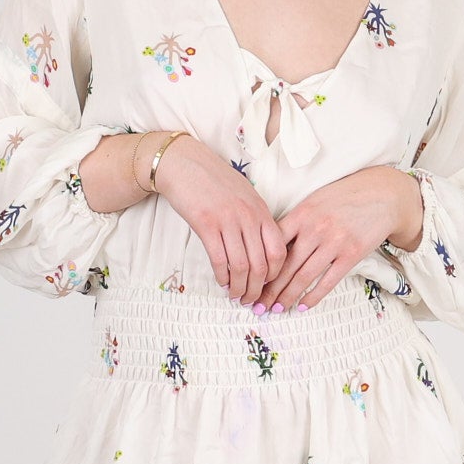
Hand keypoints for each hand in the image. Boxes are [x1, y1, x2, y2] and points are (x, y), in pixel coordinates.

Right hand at [152, 135, 288, 306]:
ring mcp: (228, 220)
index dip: (274, 275)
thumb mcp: (245, 196)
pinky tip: (221, 282)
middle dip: (257, 289)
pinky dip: (222, 277)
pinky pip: (219, 260)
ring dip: (239, 288)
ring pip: (241, 266)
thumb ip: (256, 220)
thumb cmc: (214, 181)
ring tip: (235, 296)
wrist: (184, 163)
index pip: (278, 251)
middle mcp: (248, 216)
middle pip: (261, 264)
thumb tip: (261, 250)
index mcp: (261, 210)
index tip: (266, 285)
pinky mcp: (206, 224)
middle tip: (251, 301)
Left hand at [257, 166, 419, 312]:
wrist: (382, 194)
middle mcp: (315, 228)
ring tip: (276, 309)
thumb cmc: (344, 197)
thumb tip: (272, 247)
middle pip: (285, 266)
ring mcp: (334, 242)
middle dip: (268, 289)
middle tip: (257, 305)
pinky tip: (302, 305)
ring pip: (303, 276)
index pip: (273, 244)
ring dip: (287, 296)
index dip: (260, 266)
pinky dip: (313, 296)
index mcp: (301, 213)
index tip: (250, 280)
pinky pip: (328, 281)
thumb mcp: (314, 201)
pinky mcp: (351, 254)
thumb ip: (295, 222)